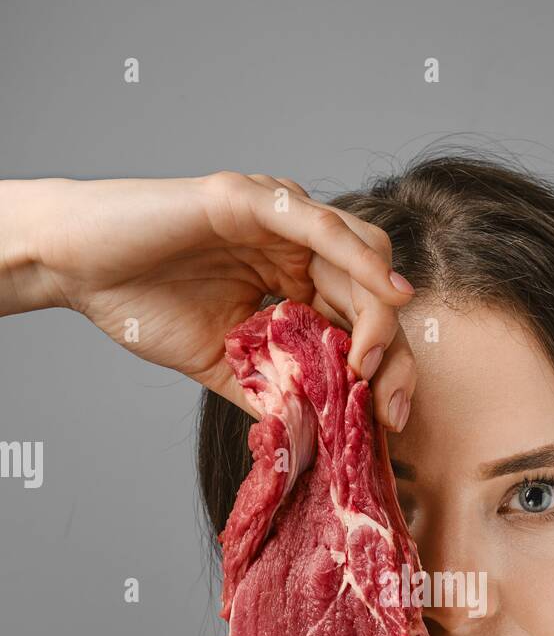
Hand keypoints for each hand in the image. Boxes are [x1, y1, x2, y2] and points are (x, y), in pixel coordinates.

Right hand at [0, 173, 417, 427]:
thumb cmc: (142, 304)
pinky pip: (317, 223)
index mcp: (293, 280)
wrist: (77, 270)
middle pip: (371, 291)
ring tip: (374, 359)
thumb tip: (316, 437)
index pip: (359, 321)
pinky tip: (386, 288)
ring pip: (357, 255)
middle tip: (393, 402)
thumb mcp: (221, 364)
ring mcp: (278, 217)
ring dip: (378, 310)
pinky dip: (356, 255)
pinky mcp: (251, 199)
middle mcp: (296, 245)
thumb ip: (269, 390)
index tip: (392, 418)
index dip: (387, 368)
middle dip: (393, 350)